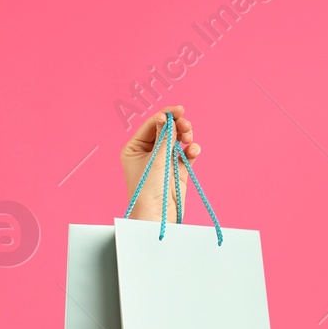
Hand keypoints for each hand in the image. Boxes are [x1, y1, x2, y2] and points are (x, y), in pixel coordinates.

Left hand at [120, 104, 201, 222]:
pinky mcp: (177, 170)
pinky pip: (186, 153)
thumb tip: (168, 118)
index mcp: (134, 148)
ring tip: (189, 139)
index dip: (165, 116)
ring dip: (186, 136)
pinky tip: (193, 151)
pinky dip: (191, 149)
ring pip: (177, 139)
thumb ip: (165, 138)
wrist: (157, 217)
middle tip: (187, 126)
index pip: (151, 125)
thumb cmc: (149, 190)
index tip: (179, 111)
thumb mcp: (156, 160)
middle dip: (178, 125)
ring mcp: (163, 161)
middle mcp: (148, 153)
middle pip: (166, 130)